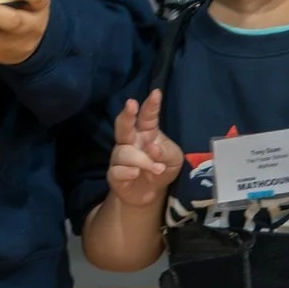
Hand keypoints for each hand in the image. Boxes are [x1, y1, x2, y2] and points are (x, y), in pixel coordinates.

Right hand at [106, 92, 181, 208]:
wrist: (150, 194)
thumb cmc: (163, 168)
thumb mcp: (174, 159)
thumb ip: (166, 151)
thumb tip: (152, 148)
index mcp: (147, 132)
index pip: (148, 116)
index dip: (151, 105)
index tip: (156, 93)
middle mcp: (130, 141)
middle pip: (123, 125)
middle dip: (127, 115)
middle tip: (131, 104)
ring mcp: (120, 157)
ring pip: (124, 152)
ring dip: (142, 160)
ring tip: (156, 169)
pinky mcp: (114, 173)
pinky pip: (117, 169)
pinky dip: (127, 171)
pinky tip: (135, 174)